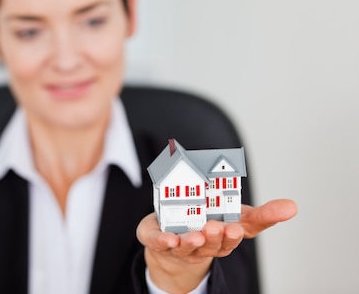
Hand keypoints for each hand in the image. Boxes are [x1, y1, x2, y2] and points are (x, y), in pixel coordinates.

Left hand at [136, 199, 296, 292]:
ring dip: (193, 242)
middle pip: (213, 244)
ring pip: (189, 247)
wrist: (172, 241)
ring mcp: (183, 246)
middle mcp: (206, 245)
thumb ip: (262, 213)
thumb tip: (293, 206)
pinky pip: (162, 244)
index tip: (237, 228)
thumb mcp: (237, 215)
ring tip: (196, 234)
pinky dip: (165, 242)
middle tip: (217, 226)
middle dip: (216, 237)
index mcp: (225, 237)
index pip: (235, 237)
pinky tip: (170, 240)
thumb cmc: (208, 224)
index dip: (235, 234)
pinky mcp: (161, 242)